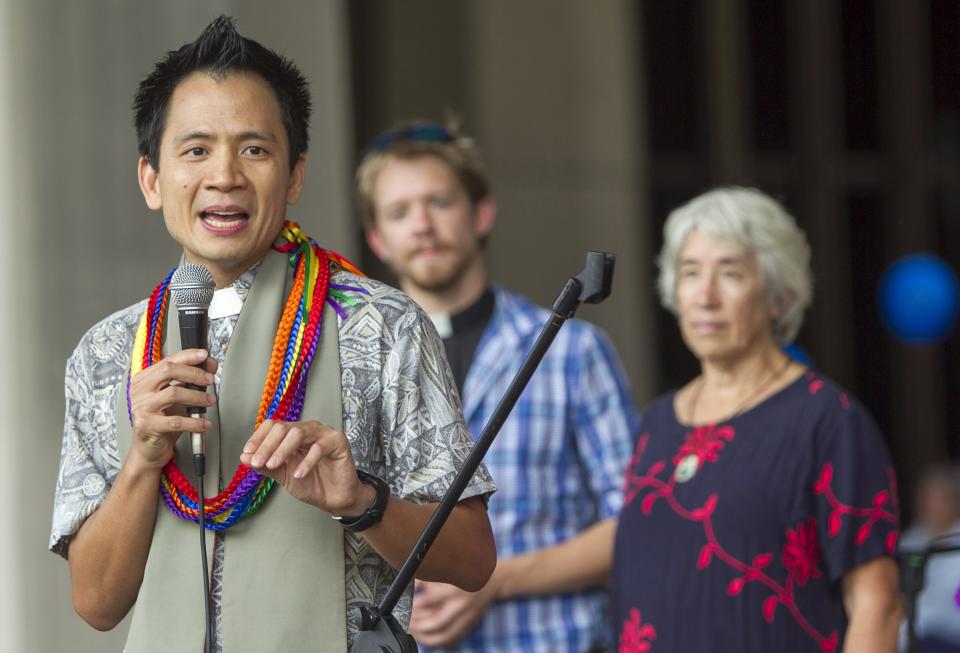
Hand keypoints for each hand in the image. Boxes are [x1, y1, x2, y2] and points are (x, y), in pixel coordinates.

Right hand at [127, 348, 215, 469]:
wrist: (149, 449)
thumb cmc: (162, 421)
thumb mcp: (177, 397)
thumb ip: (190, 379)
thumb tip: (210, 364)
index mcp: (144, 380)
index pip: (167, 360)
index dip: (188, 356)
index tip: (205, 355)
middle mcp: (140, 391)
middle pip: (168, 371)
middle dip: (194, 373)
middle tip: (210, 380)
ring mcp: (141, 408)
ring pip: (174, 394)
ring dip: (197, 396)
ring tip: (210, 401)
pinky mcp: (147, 426)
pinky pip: (176, 421)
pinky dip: (195, 422)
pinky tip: (204, 423)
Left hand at [239, 420, 374, 515]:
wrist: (334, 498)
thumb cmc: (311, 483)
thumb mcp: (283, 475)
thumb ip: (266, 466)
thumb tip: (244, 457)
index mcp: (293, 434)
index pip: (272, 426)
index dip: (258, 438)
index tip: (248, 454)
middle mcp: (307, 429)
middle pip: (282, 427)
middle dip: (267, 445)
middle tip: (258, 462)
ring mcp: (323, 433)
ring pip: (298, 433)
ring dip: (282, 450)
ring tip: (274, 465)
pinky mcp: (338, 441)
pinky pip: (319, 447)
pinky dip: (306, 461)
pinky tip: (299, 474)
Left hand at [408, 576, 500, 646]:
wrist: (493, 580)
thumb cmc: (466, 573)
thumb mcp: (448, 571)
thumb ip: (428, 579)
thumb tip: (409, 586)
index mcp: (454, 588)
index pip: (428, 601)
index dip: (412, 605)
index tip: (403, 605)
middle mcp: (462, 605)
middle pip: (436, 623)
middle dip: (417, 625)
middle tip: (406, 622)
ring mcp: (468, 618)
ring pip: (444, 636)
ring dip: (425, 637)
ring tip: (413, 631)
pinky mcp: (470, 626)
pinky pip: (452, 640)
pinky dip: (438, 642)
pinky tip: (427, 637)